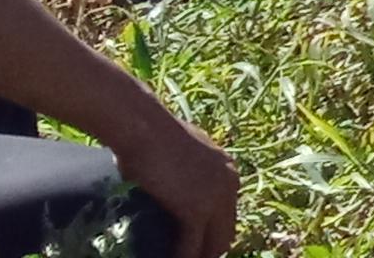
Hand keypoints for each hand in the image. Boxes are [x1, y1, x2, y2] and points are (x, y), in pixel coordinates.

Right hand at [108, 113, 242, 257]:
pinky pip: (192, 247)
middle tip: (192, 257)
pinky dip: (182, 257)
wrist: (144, 128)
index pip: (228, 214)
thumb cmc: (152, 134)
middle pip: (226, 232)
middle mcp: (229, 185)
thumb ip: (190, 171)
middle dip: (209, 249)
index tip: (197, 243)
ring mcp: (216, 198)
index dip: (212, 232)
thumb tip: (176, 188)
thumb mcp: (183, 151)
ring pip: (214, 243)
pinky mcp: (197, 210)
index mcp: (227, 171)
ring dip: (198, 256)